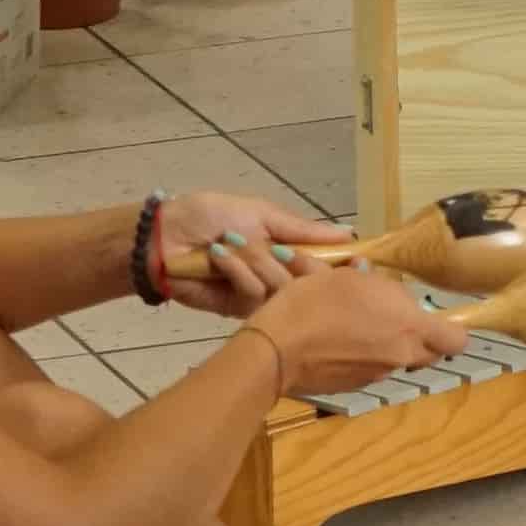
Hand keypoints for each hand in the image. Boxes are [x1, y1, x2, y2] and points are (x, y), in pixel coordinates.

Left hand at [151, 189, 344, 317]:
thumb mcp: (261, 213)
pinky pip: (255, 297)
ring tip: (232, 242)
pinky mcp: (240, 311)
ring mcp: (262, 295)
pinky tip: (218, 257)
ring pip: (285, 290)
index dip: (345, 266)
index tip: (360, 263)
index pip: (328, 264)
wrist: (165, 238)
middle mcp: (282, 275)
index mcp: (290, 250)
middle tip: (280, 251)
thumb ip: (304, 229)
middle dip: (301, 265)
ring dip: (257, 261)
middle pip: (315, 284)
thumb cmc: (211, 217)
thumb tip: (349, 233)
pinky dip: (238, 273)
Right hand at [225, 263, 471, 399]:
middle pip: (428, 352)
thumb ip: (372, 283)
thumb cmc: (315, 304)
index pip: (456, 340)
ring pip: (396, 359)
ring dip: (384, 343)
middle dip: (418, 336)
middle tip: (393, 317)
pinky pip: (368, 368)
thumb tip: (369, 278)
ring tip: (354, 323)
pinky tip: (334, 341)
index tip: (438, 318)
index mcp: (409, 327)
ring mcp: (376, 374)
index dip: (452, 330)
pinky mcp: (352, 386)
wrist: (276, 349)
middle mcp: (399, 356)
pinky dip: (360, 356)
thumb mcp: (346, 278)